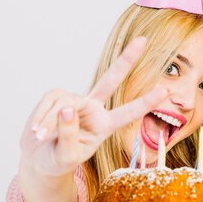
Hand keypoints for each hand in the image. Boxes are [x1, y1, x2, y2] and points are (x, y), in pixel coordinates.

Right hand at [20, 37, 167, 176]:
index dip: (146, 102)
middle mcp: (95, 109)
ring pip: (65, 102)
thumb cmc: (58, 160)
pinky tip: (37, 130)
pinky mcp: (58, 97)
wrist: (40, 159)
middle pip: (111, 80)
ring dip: (49, 120)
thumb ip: (69, 135)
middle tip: (143, 41)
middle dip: (126, 60)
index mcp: (105, 126)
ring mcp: (77, 101)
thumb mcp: (66, 156)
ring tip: (40, 137)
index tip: (165, 91)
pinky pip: (50, 101)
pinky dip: (41, 116)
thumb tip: (67, 109)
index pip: (129, 113)